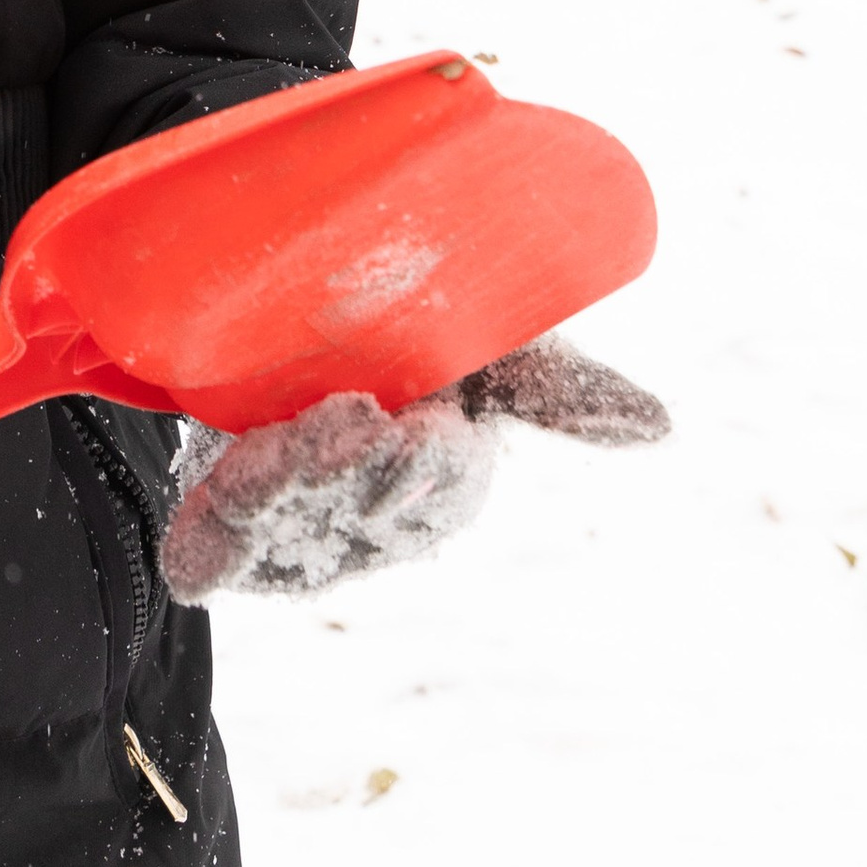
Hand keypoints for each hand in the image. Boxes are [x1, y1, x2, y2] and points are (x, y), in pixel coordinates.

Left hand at [160, 334, 667, 604]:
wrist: (266, 305)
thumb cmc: (401, 335)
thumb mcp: (485, 342)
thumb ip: (558, 387)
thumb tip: (660, 427)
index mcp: (432, 480)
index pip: (441, 485)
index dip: (437, 468)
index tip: (430, 421)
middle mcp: (361, 522)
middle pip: (365, 512)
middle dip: (362, 470)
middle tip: (361, 413)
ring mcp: (286, 534)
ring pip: (285, 532)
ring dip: (292, 479)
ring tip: (298, 427)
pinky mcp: (214, 538)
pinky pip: (206, 561)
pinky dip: (213, 533)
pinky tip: (230, 472)